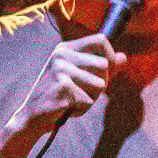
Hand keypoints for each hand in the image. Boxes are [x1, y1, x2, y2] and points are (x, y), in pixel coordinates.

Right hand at [11, 35, 125, 137]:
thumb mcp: (79, 78)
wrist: (32, 117)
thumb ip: (101, 67)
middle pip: (104, 66)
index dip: (110, 56)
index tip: (107, 71)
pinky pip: (89, 101)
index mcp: (66, 48)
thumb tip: (124, 57)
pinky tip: (65, 108)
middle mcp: (62, 55)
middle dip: (100, 85)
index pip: (101, 40)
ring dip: (90, 99)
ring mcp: (61, 69)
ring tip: (72, 100)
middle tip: (80, 92)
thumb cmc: (58, 96)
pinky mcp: (63, 87)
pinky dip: (81, 110)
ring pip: (100, 85)